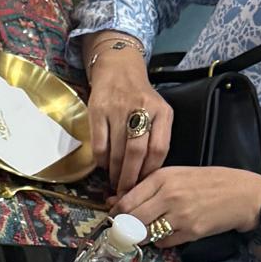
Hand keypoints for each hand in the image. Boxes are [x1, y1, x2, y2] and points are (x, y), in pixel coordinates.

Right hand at [84, 37, 171, 190]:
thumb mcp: (158, 113)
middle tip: (124, 192)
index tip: (143, 186)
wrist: (119, 69)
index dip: (149, 172)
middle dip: (129, 178)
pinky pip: (99, 145)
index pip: (159, 149)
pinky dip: (101, 161)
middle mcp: (142, 109)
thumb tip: (146, 176)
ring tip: (114, 182)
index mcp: (162, 112)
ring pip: (116, 151)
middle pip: (136, 153)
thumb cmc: (141, 98)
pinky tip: (104, 165)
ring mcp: (118, 109)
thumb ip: (157, 139)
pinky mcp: (98, 110)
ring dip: (114, 173)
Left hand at [114, 165, 260, 248]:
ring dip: (142, 236)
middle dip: (125, 228)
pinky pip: (163, 242)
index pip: (126, 201)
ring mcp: (179, 215)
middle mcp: (168, 195)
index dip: (115, 213)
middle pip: (131, 220)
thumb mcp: (178, 175)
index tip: (114, 218)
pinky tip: (171, 232)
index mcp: (163, 177)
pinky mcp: (190, 232)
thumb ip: (147, 187)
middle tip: (125, 230)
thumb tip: (113, 200)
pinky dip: (162, 240)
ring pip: (145, 234)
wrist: (244, 195)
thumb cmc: (209, 182)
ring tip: (149, 230)